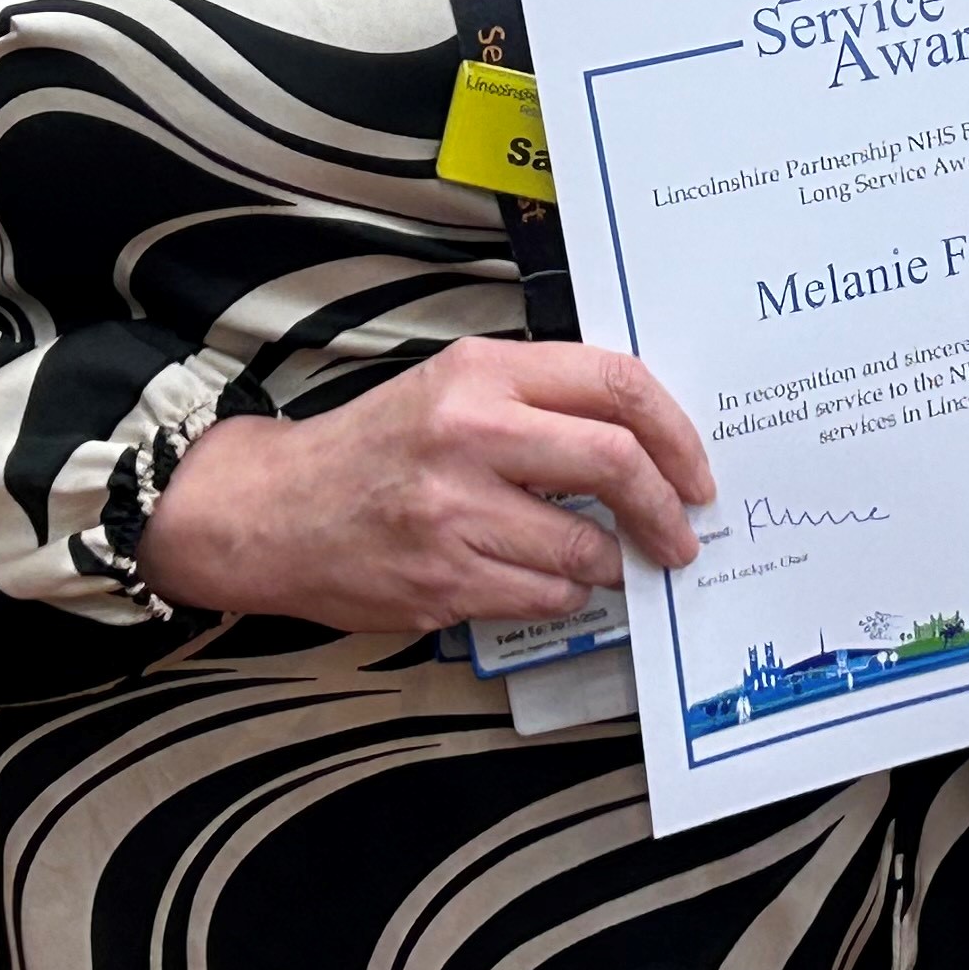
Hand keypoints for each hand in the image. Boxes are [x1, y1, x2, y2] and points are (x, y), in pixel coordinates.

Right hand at [138, 339, 715, 633]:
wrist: (272, 511)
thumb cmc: (375, 446)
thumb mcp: (454, 385)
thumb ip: (541, 398)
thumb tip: (647, 436)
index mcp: (481, 373)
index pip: (616, 385)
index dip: (675, 432)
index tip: (696, 469)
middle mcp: (470, 435)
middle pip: (616, 463)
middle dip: (668, 508)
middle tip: (684, 533)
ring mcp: (455, 514)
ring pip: (587, 547)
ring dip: (611, 561)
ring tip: (602, 557)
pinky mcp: (443, 582)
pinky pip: (546, 596)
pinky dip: (564, 593)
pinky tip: (544, 577)